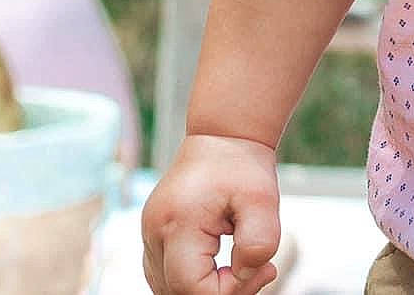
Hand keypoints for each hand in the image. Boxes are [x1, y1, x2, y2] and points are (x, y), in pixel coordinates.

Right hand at [140, 133, 284, 293]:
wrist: (223, 135)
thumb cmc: (242, 164)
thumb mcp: (264, 201)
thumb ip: (259, 245)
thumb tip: (246, 274)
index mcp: (178, 223)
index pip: (192, 288)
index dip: (230, 291)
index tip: (262, 268)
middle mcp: (155, 231)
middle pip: (177, 292)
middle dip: (220, 292)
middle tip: (257, 270)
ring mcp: (149, 233)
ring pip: (167, 288)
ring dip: (203, 289)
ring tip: (239, 266)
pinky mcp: (154, 233)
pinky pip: (164, 274)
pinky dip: (190, 281)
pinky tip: (219, 267)